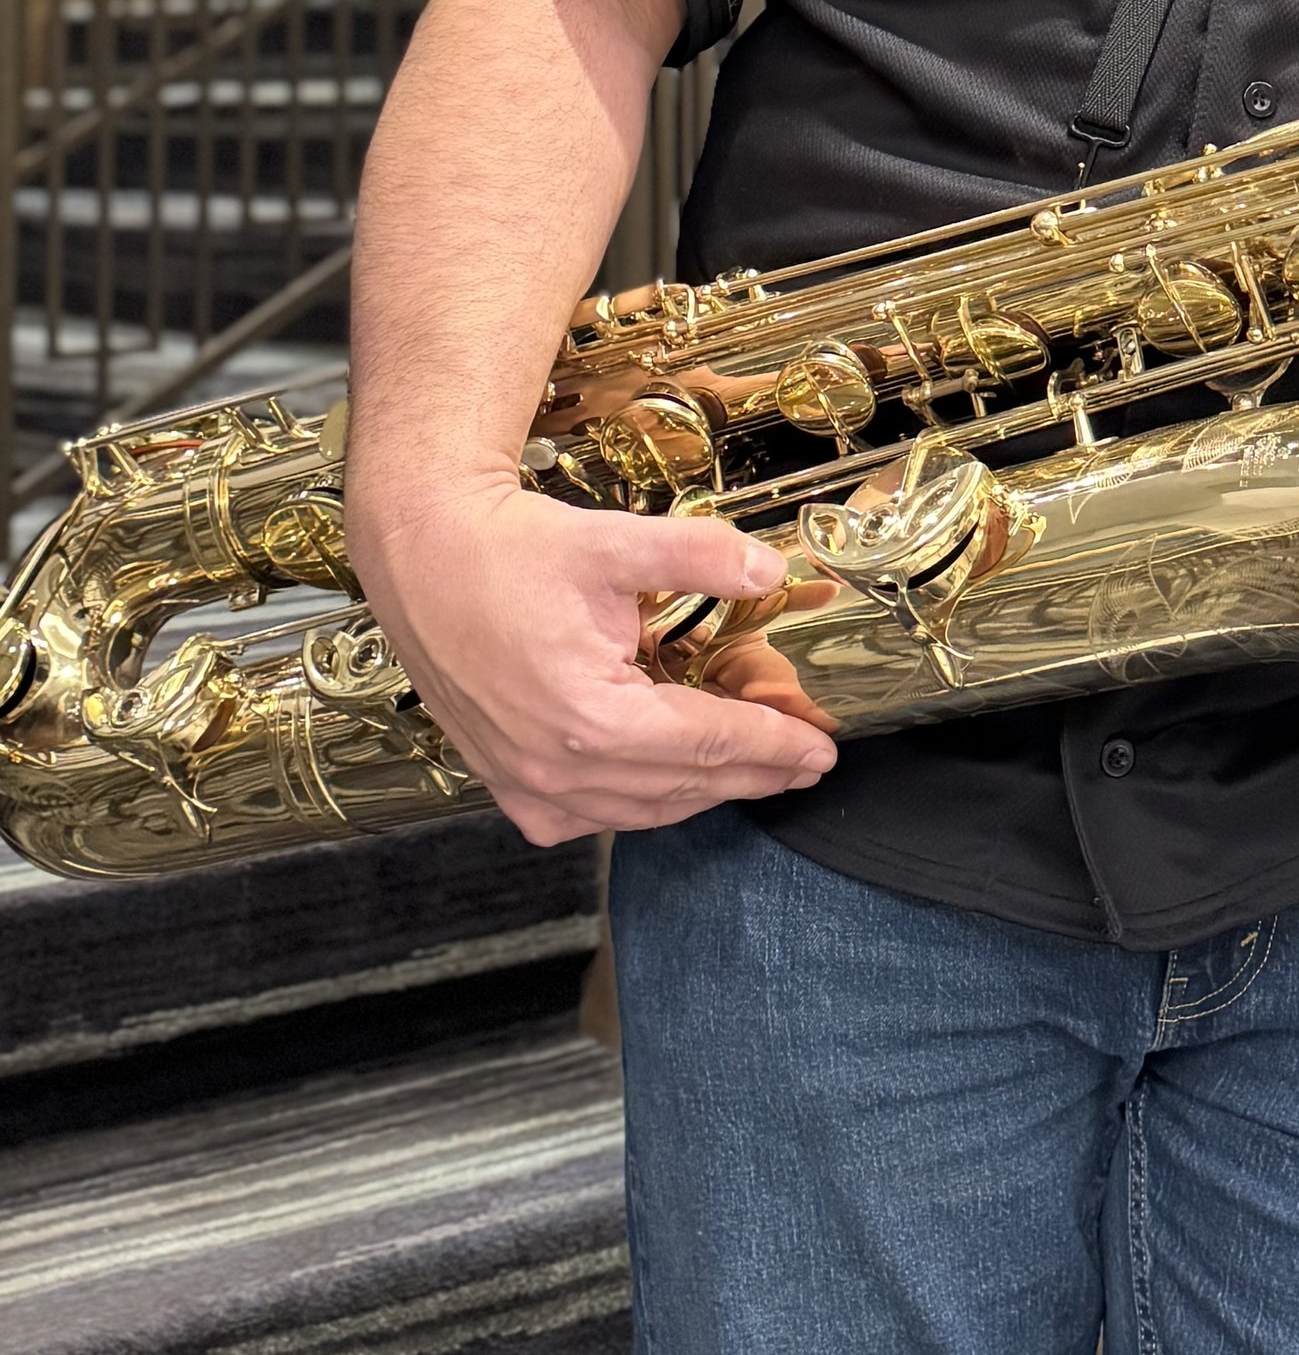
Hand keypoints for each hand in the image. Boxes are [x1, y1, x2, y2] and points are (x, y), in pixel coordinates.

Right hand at [347, 477, 839, 844]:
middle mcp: (556, 769)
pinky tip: (674, 779)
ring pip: (641, 809)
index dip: (772, 747)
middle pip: (683, 786)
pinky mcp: (508, 784)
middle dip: (753, 774)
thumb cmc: (506, 550)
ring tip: (756, 769)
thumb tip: (771, 572)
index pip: (708, 745)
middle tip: (804, 763)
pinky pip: (594, 813)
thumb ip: (700, 555)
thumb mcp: (613, 541)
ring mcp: (527, 786)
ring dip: (703, 790)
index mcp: (590, 719)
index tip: (820, 748)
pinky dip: (643, 800)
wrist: (421, 558)